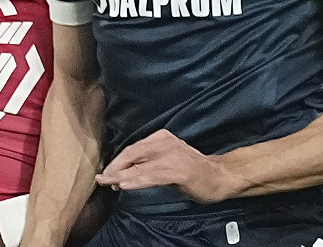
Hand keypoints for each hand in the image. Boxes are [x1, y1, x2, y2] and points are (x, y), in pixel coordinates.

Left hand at [95, 129, 228, 203]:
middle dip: (115, 167)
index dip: (117, 161)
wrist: (220, 176)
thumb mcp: (167, 163)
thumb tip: (123, 177)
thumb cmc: (193, 172)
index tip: (106, 173)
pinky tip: (125, 185)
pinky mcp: (178, 170)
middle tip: (101, 178)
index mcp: (161, 138)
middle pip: (132, 153)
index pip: (133, 149)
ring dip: (121, 175)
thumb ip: (147, 166)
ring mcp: (171, 155)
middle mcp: (164, 142)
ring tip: (109, 183)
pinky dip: (136, 180)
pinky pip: (151, 175)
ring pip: (140, 164)